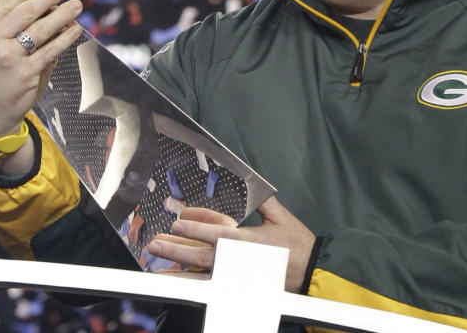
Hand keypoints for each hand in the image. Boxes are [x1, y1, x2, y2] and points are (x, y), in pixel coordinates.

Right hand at [0, 0, 83, 173]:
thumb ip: (4, 25)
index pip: (4, 1)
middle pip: (24, 11)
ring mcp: (7, 58)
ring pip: (40, 28)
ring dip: (62, 13)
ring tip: (75, 5)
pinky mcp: (25, 73)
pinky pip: (51, 49)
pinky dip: (66, 37)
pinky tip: (75, 29)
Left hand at [147, 196, 315, 291]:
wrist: (311, 273)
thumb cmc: (297, 246)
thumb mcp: (281, 218)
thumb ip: (263, 200)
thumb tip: (250, 181)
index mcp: (248, 239)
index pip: (217, 231)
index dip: (196, 225)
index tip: (178, 221)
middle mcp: (238, 259)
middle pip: (202, 255)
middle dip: (177, 248)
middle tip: (156, 243)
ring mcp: (236, 275)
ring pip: (201, 272)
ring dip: (178, 267)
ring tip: (158, 262)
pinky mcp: (237, 285)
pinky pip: (208, 285)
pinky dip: (190, 282)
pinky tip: (176, 280)